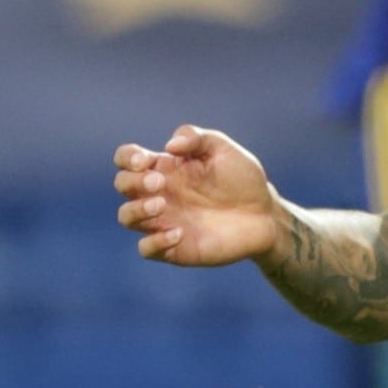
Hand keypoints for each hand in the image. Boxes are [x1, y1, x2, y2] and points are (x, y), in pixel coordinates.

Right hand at [113, 126, 283, 266]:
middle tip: (160, 183)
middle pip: (123, 186)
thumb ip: (196, 138)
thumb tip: (169, 146)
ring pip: (126, 217)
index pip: (127, 159)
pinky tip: (180, 232)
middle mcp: (159, 194)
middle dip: (133, 182)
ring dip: (137, 210)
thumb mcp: (223, 149)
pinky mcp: (175, 248)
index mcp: (165, 168)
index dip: (128, 158)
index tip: (146, 161)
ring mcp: (164, 221)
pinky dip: (154, 241)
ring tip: (162, 205)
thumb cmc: (242, 178)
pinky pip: (146, 249)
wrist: (265, 214)